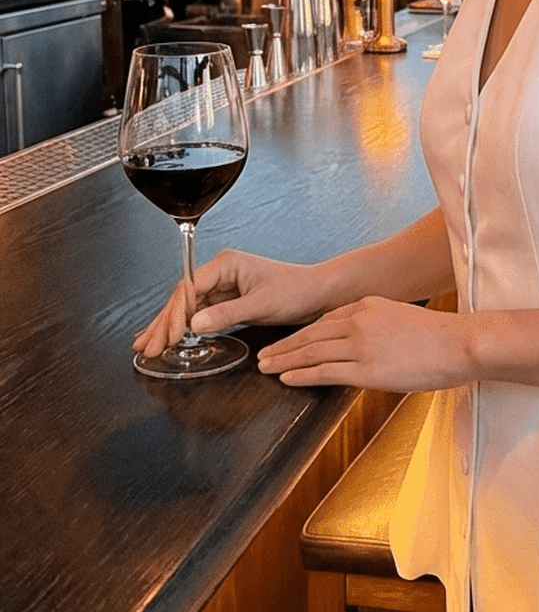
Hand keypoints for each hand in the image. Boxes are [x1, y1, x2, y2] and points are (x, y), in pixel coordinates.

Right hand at [132, 249, 329, 358]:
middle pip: (182, 298)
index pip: (190, 289)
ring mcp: (222, 285)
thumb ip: (228, 313)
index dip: (175, 314)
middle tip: (146, 347)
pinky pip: (199, 314)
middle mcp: (220, 271)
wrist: (318, 294)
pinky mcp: (227, 299)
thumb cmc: (297, 291)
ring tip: (147, 346)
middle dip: (163, 323)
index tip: (167, 336)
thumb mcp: (262, 304)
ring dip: (168, 327)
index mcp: (226, 264)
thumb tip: (195, 323)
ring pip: (187, 307)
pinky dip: (183, 328)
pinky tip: (169, 338)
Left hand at [257, 296, 467, 390]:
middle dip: (284, 346)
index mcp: (368, 305)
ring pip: (311, 352)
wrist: (460, 343)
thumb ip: (377, 325)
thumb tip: (363, 343)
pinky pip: (324, 372)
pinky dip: (301, 374)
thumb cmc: (439, 336)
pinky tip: (286, 378)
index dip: (302, 333)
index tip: (288, 342)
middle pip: (310, 334)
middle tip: (263, 355)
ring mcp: (361, 345)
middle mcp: (359, 321)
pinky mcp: (366, 369)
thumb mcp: (402, 318)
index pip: (325, 320)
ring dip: (284, 360)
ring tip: (266, 367)